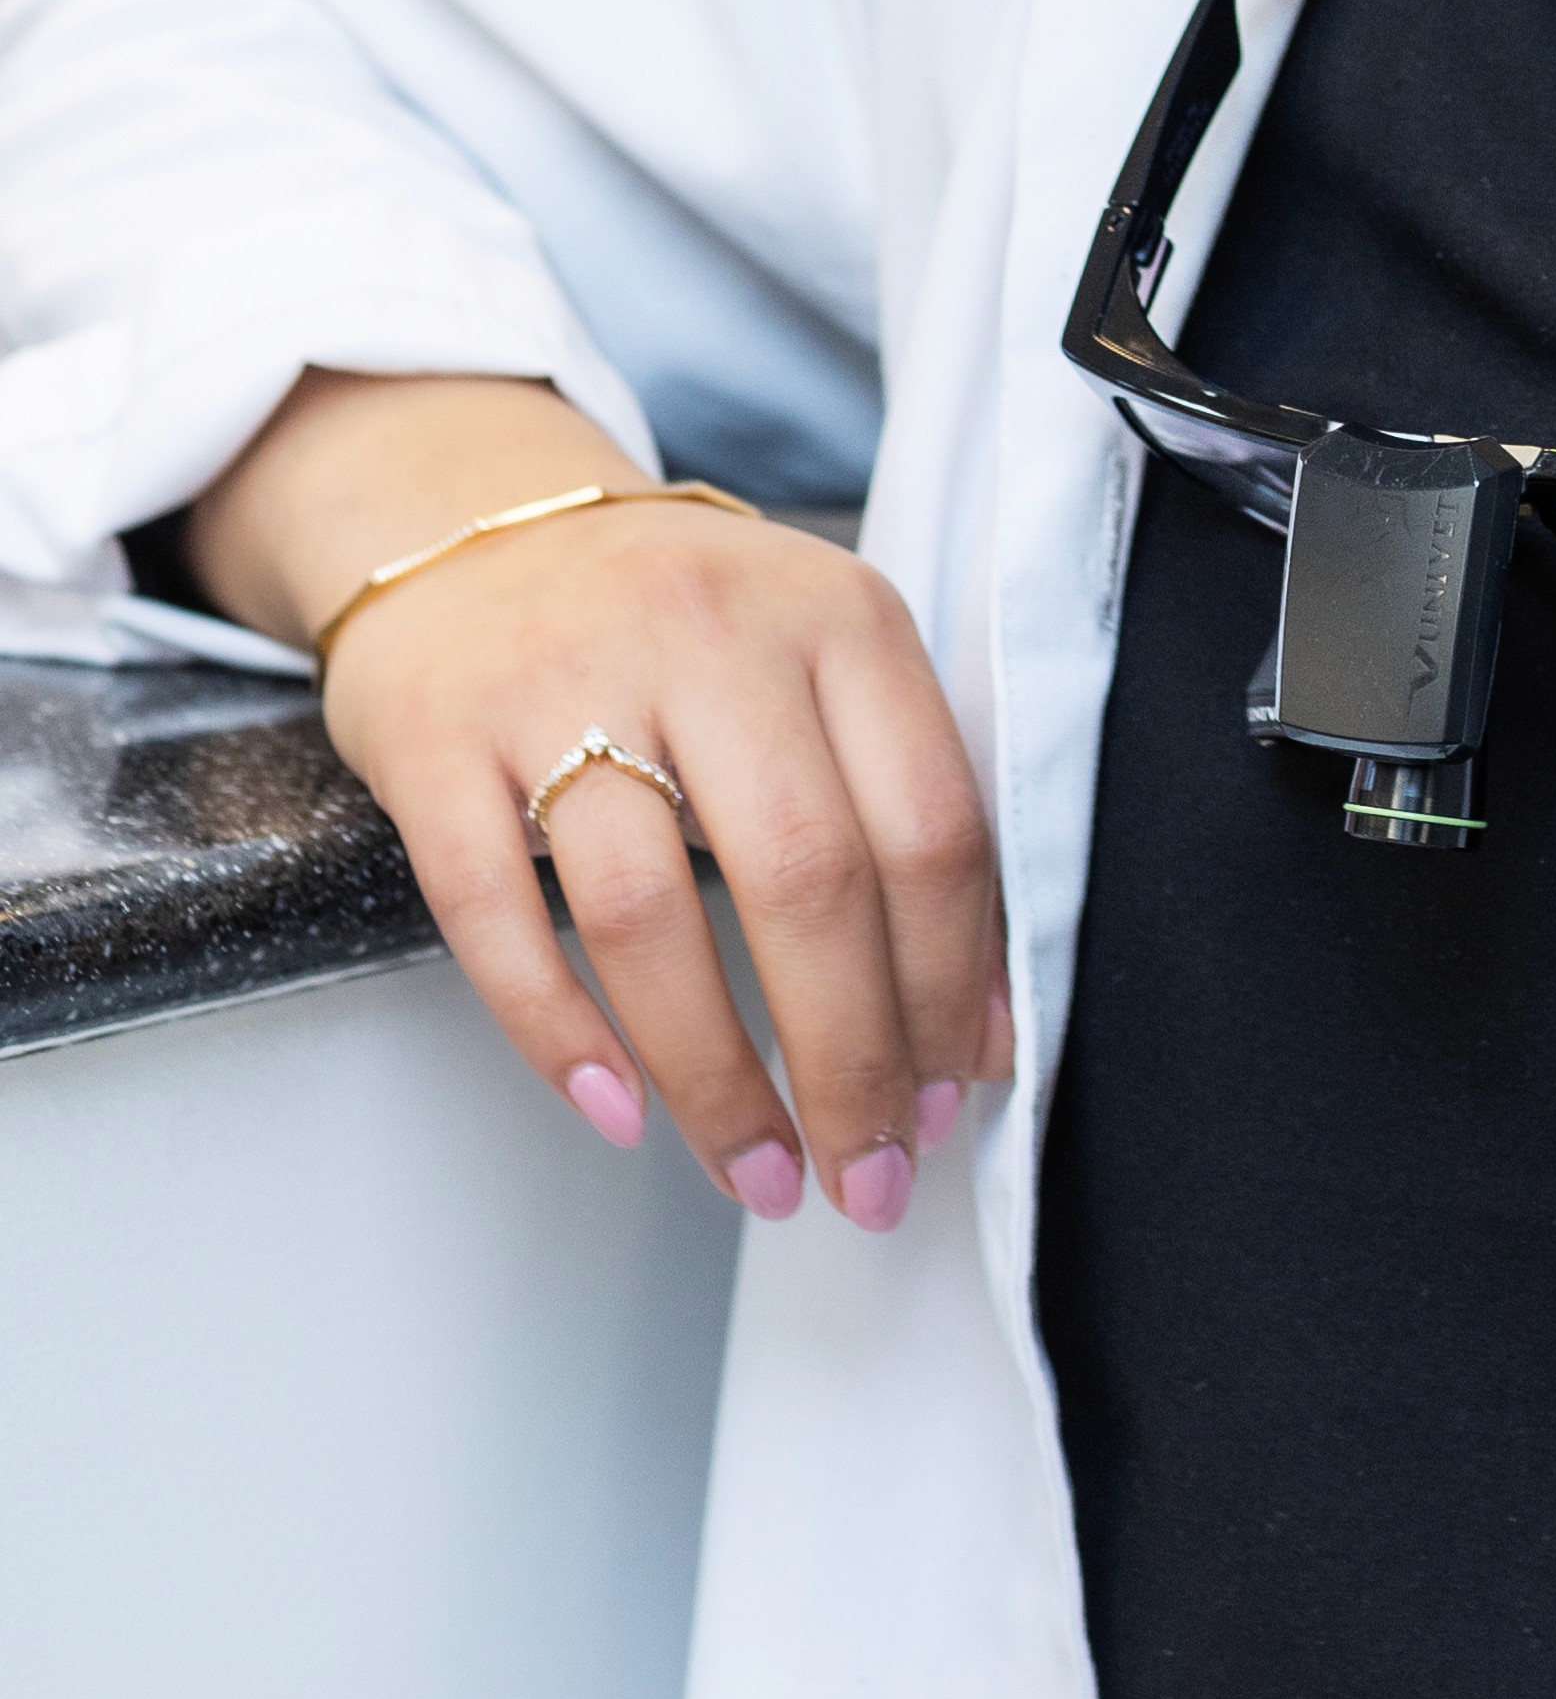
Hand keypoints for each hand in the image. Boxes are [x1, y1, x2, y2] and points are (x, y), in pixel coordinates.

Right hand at [189, 373, 1009, 1225]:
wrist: (480, 522)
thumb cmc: (681, 629)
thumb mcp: (818, 666)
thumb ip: (901, 814)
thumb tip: (973, 1031)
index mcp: (836, 618)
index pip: (928, 823)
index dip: (948, 985)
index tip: (949, 1099)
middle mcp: (710, 633)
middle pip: (806, 879)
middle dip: (848, 1061)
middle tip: (863, 1177)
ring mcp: (564, 680)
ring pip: (650, 914)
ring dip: (715, 1079)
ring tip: (758, 1173)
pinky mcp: (439, 736)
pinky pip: (495, 913)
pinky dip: (559, 1034)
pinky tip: (619, 1114)